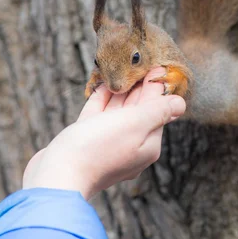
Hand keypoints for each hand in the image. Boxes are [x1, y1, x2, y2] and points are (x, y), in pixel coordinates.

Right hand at [23, 68, 185, 199]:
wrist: (57, 175)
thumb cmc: (99, 148)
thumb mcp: (136, 124)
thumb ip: (158, 111)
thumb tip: (180, 104)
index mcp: (147, 144)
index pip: (157, 110)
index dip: (156, 87)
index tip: (157, 65)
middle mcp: (129, 145)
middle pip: (139, 110)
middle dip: (140, 87)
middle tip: (142, 63)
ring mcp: (107, 143)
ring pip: (117, 111)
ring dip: (121, 90)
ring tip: (123, 69)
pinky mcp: (86, 139)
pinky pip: (98, 115)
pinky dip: (102, 98)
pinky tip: (103, 84)